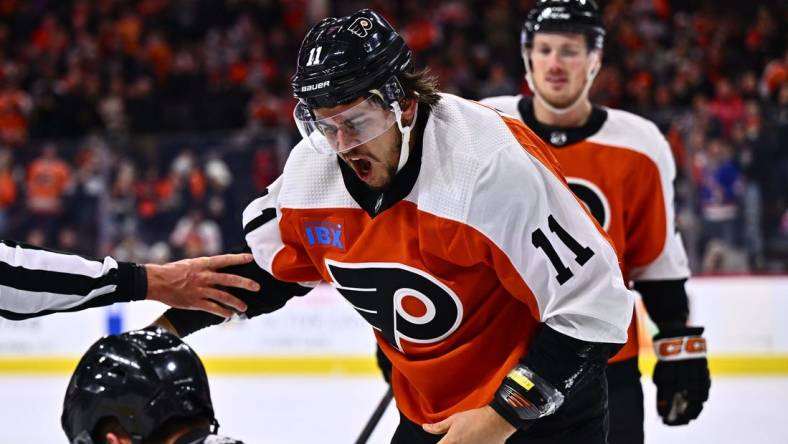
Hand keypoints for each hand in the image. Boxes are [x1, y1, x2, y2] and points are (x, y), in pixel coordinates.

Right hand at [145, 253, 260, 317]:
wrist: (156, 281)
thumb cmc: (172, 271)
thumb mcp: (190, 264)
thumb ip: (205, 267)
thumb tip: (218, 269)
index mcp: (203, 264)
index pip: (224, 260)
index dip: (238, 259)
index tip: (250, 258)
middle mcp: (204, 276)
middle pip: (229, 279)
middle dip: (244, 283)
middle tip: (256, 287)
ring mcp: (200, 290)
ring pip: (223, 296)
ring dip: (236, 303)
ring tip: (244, 308)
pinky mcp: (195, 302)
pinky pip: (212, 308)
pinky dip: (222, 312)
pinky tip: (229, 315)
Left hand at [423, 406, 515, 443]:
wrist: (497, 421)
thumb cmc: (476, 418)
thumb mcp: (454, 419)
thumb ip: (438, 427)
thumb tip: (425, 427)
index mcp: (451, 442)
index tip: (441, 441)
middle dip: (449, 443)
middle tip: (456, 438)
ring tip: (467, 438)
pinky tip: (473, 442)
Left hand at [652, 326, 710, 424]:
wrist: (677, 330)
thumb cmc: (665, 352)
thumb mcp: (661, 365)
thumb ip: (662, 382)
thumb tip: (663, 404)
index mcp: (668, 362)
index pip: (667, 386)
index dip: (665, 403)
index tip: (662, 416)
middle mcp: (682, 363)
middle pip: (684, 390)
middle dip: (681, 408)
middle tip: (678, 421)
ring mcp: (695, 362)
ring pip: (698, 388)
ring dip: (695, 405)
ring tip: (690, 417)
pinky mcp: (703, 363)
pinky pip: (706, 382)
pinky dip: (704, 394)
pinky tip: (701, 403)